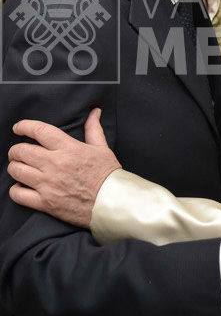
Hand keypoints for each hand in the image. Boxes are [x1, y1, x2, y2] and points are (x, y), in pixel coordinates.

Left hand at [8, 109, 120, 227]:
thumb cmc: (107, 174)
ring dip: (15, 167)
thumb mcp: (101, 148)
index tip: (18, 128)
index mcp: (68, 148)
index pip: (39, 131)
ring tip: (19, 167)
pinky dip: (16, 190)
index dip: (24, 126)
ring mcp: (48, 184)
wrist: (111, 202)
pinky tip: (22, 186)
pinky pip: (18, 194)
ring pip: (16, 170)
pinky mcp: (45, 203)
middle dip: (16, 150)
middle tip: (18, 151)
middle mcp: (55, 164)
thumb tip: (94, 112)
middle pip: (22, 151)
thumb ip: (93, 128)